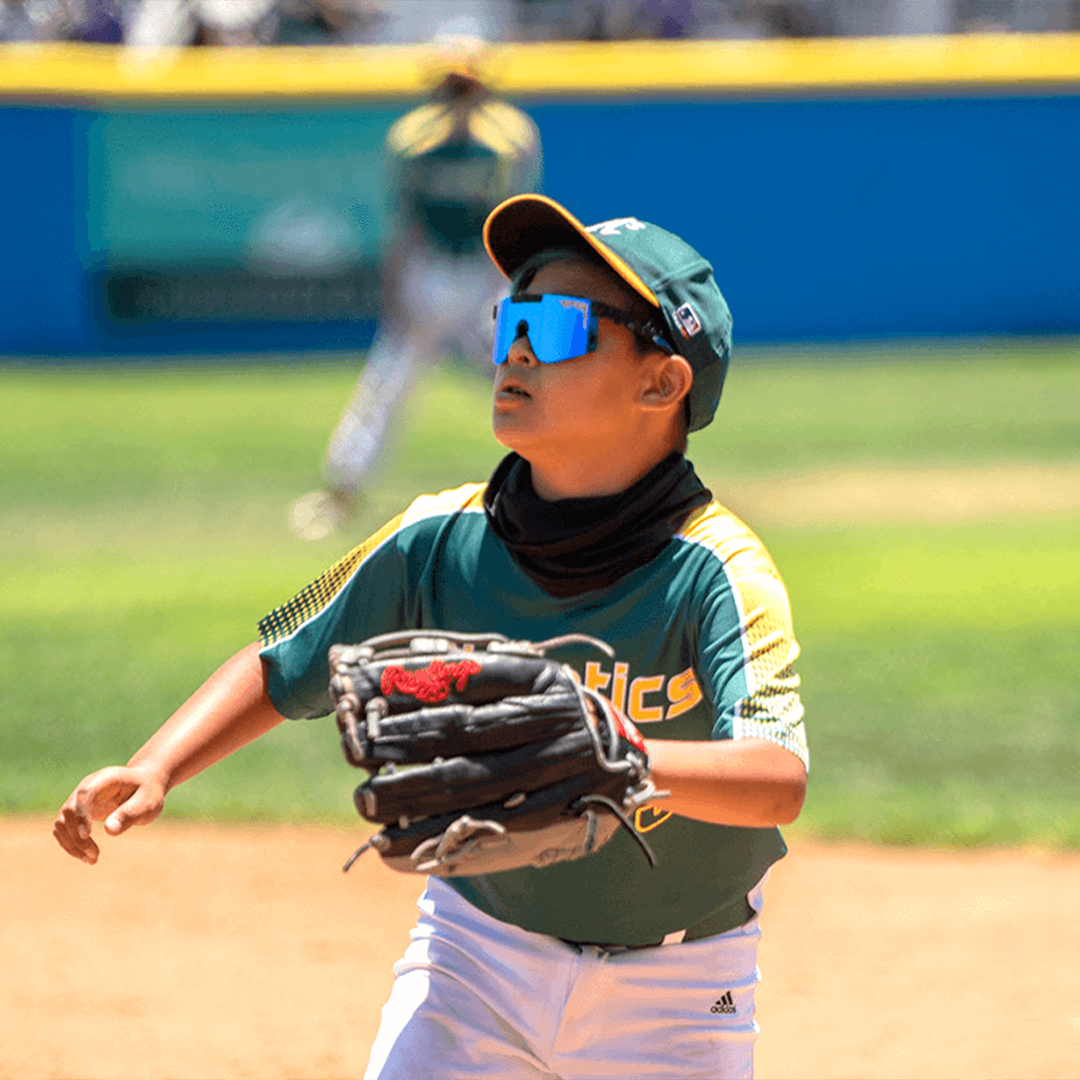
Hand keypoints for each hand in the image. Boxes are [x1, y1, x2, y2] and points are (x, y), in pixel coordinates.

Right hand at [52, 765, 167, 863]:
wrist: (143, 785)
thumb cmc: (147, 792)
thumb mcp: (147, 802)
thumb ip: (130, 813)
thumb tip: (109, 830)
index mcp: (105, 779)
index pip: (85, 794)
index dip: (81, 814)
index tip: (87, 835)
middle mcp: (86, 787)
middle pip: (68, 811)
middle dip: (77, 836)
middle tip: (96, 855)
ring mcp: (78, 800)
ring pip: (61, 823)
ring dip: (72, 844)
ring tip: (93, 859)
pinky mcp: (76, 813)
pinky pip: (63, 830)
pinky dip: (70, 845)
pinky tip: (87, 856)